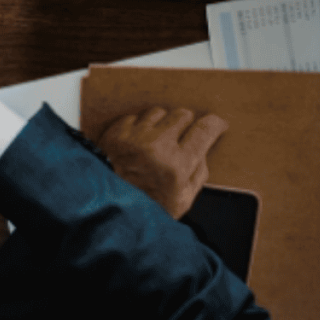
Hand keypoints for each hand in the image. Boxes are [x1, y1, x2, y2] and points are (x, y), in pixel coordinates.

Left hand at [97, 107, 228, 218]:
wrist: (103, 205)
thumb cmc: (142, 207)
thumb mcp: (181, 202)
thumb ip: (198, 175)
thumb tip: (203, 151)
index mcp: (177, 165)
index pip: (204, 130)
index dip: (215, 124)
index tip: (217, 123)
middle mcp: (157, 145)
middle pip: (182, 114)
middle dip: (186, 123)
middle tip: (183, 135)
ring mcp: (134, 136)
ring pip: (158, 112)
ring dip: (162, 123)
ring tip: (158, 139)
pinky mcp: (116, 132)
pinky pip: (135, 117)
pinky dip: (139, 127)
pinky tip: (138, 142)